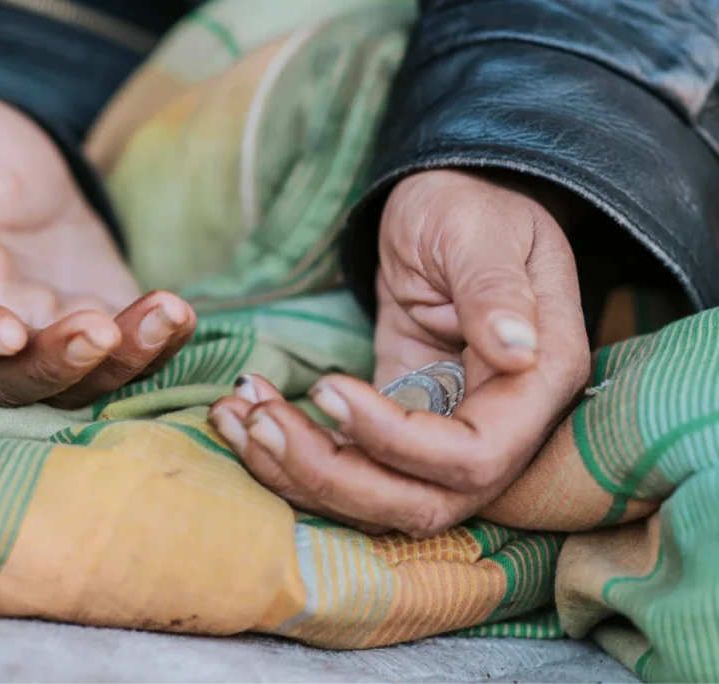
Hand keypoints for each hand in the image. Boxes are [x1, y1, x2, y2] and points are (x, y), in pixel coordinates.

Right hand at [0, 92, 195, 407]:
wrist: (27, 173)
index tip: (6, 333)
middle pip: (8, 381)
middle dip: (55, 365)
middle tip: (99, 331)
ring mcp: (46, 335)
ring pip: (74, 383)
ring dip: (120, 361)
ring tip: (162, 312)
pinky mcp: (99, 328)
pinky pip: (128, 359)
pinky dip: (157, 347)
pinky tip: (178, 313)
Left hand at [209, 170, 589, 536]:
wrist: (445, 202)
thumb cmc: (471, 205)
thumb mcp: (479, 231)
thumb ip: (496, 290)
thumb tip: (518, 351)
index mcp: (536, 381)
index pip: (472, 455)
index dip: (396, 442)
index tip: (328, 388)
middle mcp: (498, 423)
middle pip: (419, 500)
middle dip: (332, 476)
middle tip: (261, 421)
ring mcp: (444, 429)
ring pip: (375, 495)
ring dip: (297, 472)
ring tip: (235, 417)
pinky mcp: (396, 421)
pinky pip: (349, 461)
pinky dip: (292, 453)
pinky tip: (242, 418)